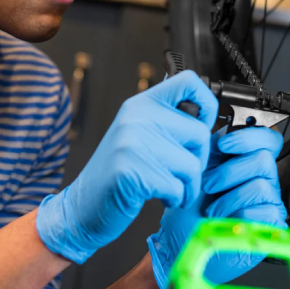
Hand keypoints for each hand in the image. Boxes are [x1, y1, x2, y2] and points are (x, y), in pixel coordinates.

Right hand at [36, 71, 217, 263]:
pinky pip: (178, 188)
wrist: (81, 207)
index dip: (207, 103)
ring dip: (187, 186)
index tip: (203, 124)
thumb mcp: (138, 134)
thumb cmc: (118, 174)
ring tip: (166, 188)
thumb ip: (166, 120)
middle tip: (178, 173)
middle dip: (198, 161)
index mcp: (141, 103)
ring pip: (192, 165)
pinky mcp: (132, 172)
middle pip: (199, 133)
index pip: (188, 81)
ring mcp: (133, 142)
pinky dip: (175, 199)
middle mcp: (137, 117)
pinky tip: (157, 197)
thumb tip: (207, 116)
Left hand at [147, 126, 286, 288]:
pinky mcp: (270, 224)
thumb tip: (215, 126)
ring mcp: (268, 201)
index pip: (268, 138)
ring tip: (211, 207)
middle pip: (265, 159)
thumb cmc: (188, 206)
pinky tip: (223, 219)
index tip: (223, 145)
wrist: (183, 240)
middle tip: (208, 184)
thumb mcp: (195, 169)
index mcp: (245, 159)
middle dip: (230, 171)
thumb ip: (209, 147)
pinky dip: (238, 214)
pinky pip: (265, 211)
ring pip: (262, 185)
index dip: (249, 137)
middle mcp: (261, 178)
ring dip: (230, 196)